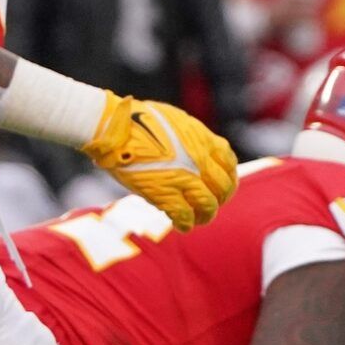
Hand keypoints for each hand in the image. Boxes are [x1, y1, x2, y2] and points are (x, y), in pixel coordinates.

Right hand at [79, 94, 237, 230]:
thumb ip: (192, 139)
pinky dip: (185, 223)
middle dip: (219, 199)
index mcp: (204, 141)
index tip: (223, 185)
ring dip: (206, 215)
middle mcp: (200, 161)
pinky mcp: (164, 193)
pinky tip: (182, 225)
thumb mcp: (178, 122)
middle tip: (211, 205)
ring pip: (208, 205)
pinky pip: (183, 215)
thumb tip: (195, 150)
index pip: (229, 164)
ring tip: (199, 219)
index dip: (229, 178)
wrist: (116, 127)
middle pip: (223, 187)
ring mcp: (184, 178)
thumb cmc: (139, 119)